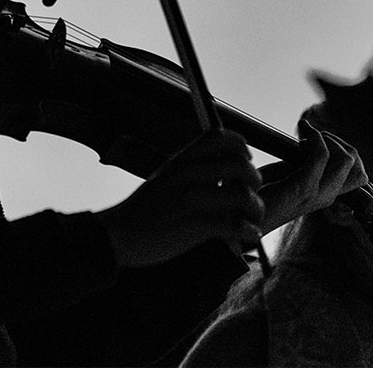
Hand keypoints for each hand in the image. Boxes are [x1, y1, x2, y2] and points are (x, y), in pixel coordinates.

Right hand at [94, 128, 263, 268]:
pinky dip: (247, 231)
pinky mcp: (193, 225)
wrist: (117, 234)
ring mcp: (190, 198)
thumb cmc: (143, 210)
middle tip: (250, 194)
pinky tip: (246, 235)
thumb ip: (189, 169)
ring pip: (242, 194)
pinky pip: (234, 224)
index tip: (245, 161)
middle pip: (240, 164)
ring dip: (255, 209)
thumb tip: (220, 171)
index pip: (221, 137)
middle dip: (254, 180)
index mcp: (181, 160)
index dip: (241, 147)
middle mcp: (187, 174)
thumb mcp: (164, 177)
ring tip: (252, 219)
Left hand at [256, 117, 367, 232]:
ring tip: (307, 136)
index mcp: (323, 195)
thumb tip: (308, 143)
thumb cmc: (254, 193)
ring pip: (347, 161)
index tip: (319, 142)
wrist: (237, 216)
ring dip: (328, 138)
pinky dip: (314, 136)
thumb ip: (298, 164)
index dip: (345, 151)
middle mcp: (325, 198)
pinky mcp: (301, 188)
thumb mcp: (282, 176)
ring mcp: (315, 195)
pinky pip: (321, 155)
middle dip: (340, 143)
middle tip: (314, 138)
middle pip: (359, 170)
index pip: (358, 177)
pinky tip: (302, 129)